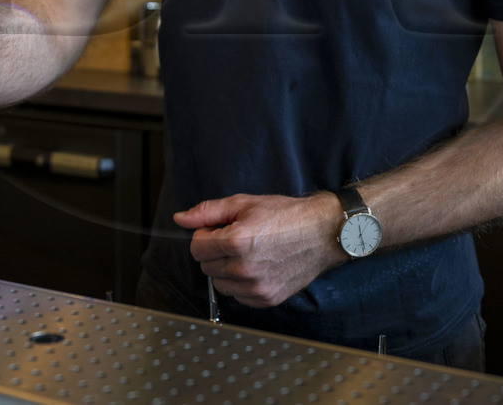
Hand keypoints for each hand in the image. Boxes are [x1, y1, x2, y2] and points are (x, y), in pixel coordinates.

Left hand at [174, 192, 346, 307]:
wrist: (322, 233)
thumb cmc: (286, 215)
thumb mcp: (244, 203)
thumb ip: (208, 211)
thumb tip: (180, 219)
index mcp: (236, 242)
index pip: (196, 248)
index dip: (205, 235)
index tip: (219, 230)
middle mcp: (245, 268)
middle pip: (206, 266)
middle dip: (215, 252)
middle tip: (237, 239)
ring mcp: (256, 287)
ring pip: (220, 283)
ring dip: (226, 269)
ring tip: (248, 253)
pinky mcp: (267, 299)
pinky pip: (238, 295)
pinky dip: (241, 283)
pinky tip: (258, 266)